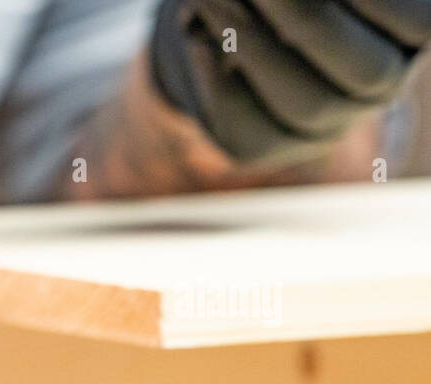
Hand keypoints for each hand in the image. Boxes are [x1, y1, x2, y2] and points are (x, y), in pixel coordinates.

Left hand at [152, 0, 430, 161]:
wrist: (230, 7)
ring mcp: (328, 123)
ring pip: (306, 105)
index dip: (378, 3)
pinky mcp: (273, 144)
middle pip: (365, 71)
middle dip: (308, 19)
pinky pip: (249, 132)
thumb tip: (287, 1)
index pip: (416, 24)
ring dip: (255, 46)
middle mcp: (379, 84)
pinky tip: (198, 39)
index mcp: (410, 33)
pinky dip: (217, 83)